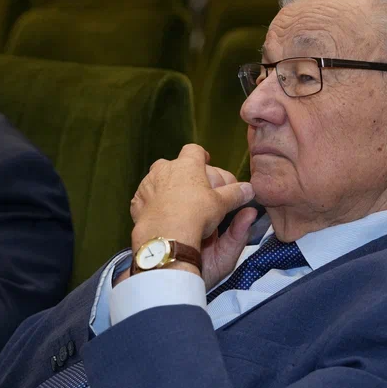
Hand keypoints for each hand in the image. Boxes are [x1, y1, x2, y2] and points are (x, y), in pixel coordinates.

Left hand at [129, 144, 254, 281]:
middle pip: (173, 165)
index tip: (205, 162)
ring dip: (165, 188)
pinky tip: (161, 215)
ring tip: (176, 205)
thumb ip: (235, 194)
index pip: (194, 151)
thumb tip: (249, 189)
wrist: (166, 236)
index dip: (201, 156)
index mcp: (186, 165)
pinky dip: (153, 203)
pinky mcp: (137, 202)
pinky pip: (146, 198)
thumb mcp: (221, 204)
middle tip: (191, 189)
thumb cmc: (196, 215)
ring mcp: (147, 184)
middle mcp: (164, 169)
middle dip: (181, 173)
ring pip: (157, 180)